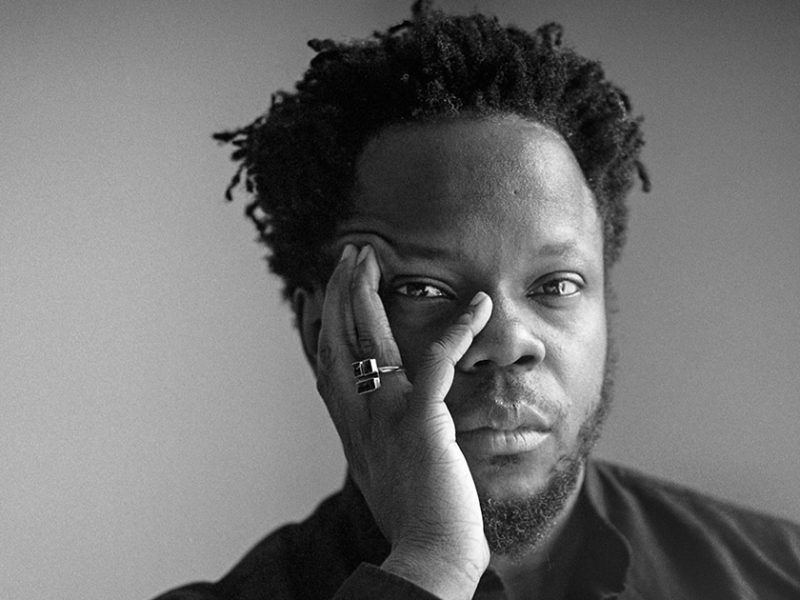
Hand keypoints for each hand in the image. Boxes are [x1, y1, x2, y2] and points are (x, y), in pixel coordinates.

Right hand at [316, 243, 492, 599]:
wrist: (429, 554)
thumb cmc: (413, 519)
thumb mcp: (381, 473)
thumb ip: (376, 441)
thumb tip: (376, 428)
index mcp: (351, 426)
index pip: (324, 362)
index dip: (316, 322)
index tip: (311, 291)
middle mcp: (359, 414)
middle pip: (337, 338)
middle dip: (338, 291)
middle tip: (345, 254)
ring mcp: (387, 414)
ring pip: (369, 337)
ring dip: (367, 291)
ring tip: (370, 256)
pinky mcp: (423, 420)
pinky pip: (440, 360)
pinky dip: (460, 327)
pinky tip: (478, 302)